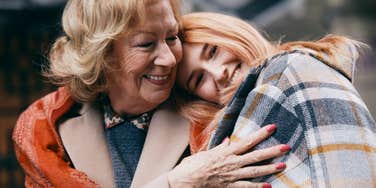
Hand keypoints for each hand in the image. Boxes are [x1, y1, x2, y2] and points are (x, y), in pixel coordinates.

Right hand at [167, 124, 288, 187]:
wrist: (184, 182)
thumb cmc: (192, 167)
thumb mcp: (205, 153)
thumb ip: (219, 148)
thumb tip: (228, 141)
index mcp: (226, 153)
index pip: (247, 141)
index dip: (261, 134)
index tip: (272, 128)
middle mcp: (231, 163)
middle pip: (255, 156)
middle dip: (272, 151)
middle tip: (286, 147)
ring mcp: (231, 176)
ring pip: (255, 172)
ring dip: (270, 168)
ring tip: (283, 165)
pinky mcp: (229, 187)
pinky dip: (258, 187)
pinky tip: (269, 186)